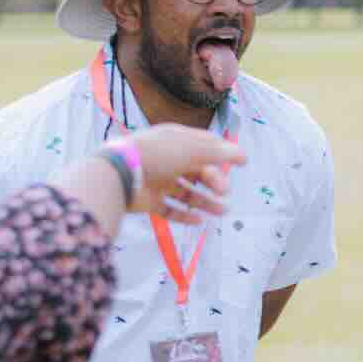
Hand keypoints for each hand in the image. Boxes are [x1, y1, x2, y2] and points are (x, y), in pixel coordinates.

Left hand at [122, 126, 246, 223]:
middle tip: (224, 191)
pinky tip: (199, 220)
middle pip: (198, 171)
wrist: (120, 174)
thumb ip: (219, 153)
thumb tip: (242, 155)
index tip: (242, 163)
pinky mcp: (150, 201)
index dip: (224, 153)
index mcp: (176, 141)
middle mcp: (168, 160)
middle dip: (215, 180)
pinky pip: (171, 209)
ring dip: (206, 201)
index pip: (204, 144)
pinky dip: (185, 216)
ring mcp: (158, 181)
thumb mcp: (192, 149)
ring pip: (187, 192)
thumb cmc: (158, 155)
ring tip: (222, 211)